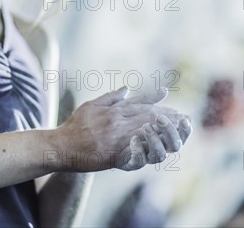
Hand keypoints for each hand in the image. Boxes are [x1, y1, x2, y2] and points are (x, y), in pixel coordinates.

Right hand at [57, 86, 191, 171]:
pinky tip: (163, 147)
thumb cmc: (73, 127)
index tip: (168, 97)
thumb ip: (111, 97)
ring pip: (148, 130)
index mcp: (114, 110)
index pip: (140, 102)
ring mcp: (117, 136)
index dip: (156, 100)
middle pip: (149, 115)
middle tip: (182, 117)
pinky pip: (139, 149)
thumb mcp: (91, 105)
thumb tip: (126, 89)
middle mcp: (118, 120)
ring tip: (179, 130)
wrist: (60, 146)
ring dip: (165, 130)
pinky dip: (152, 147)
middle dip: (168, 116)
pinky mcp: (115, 153)